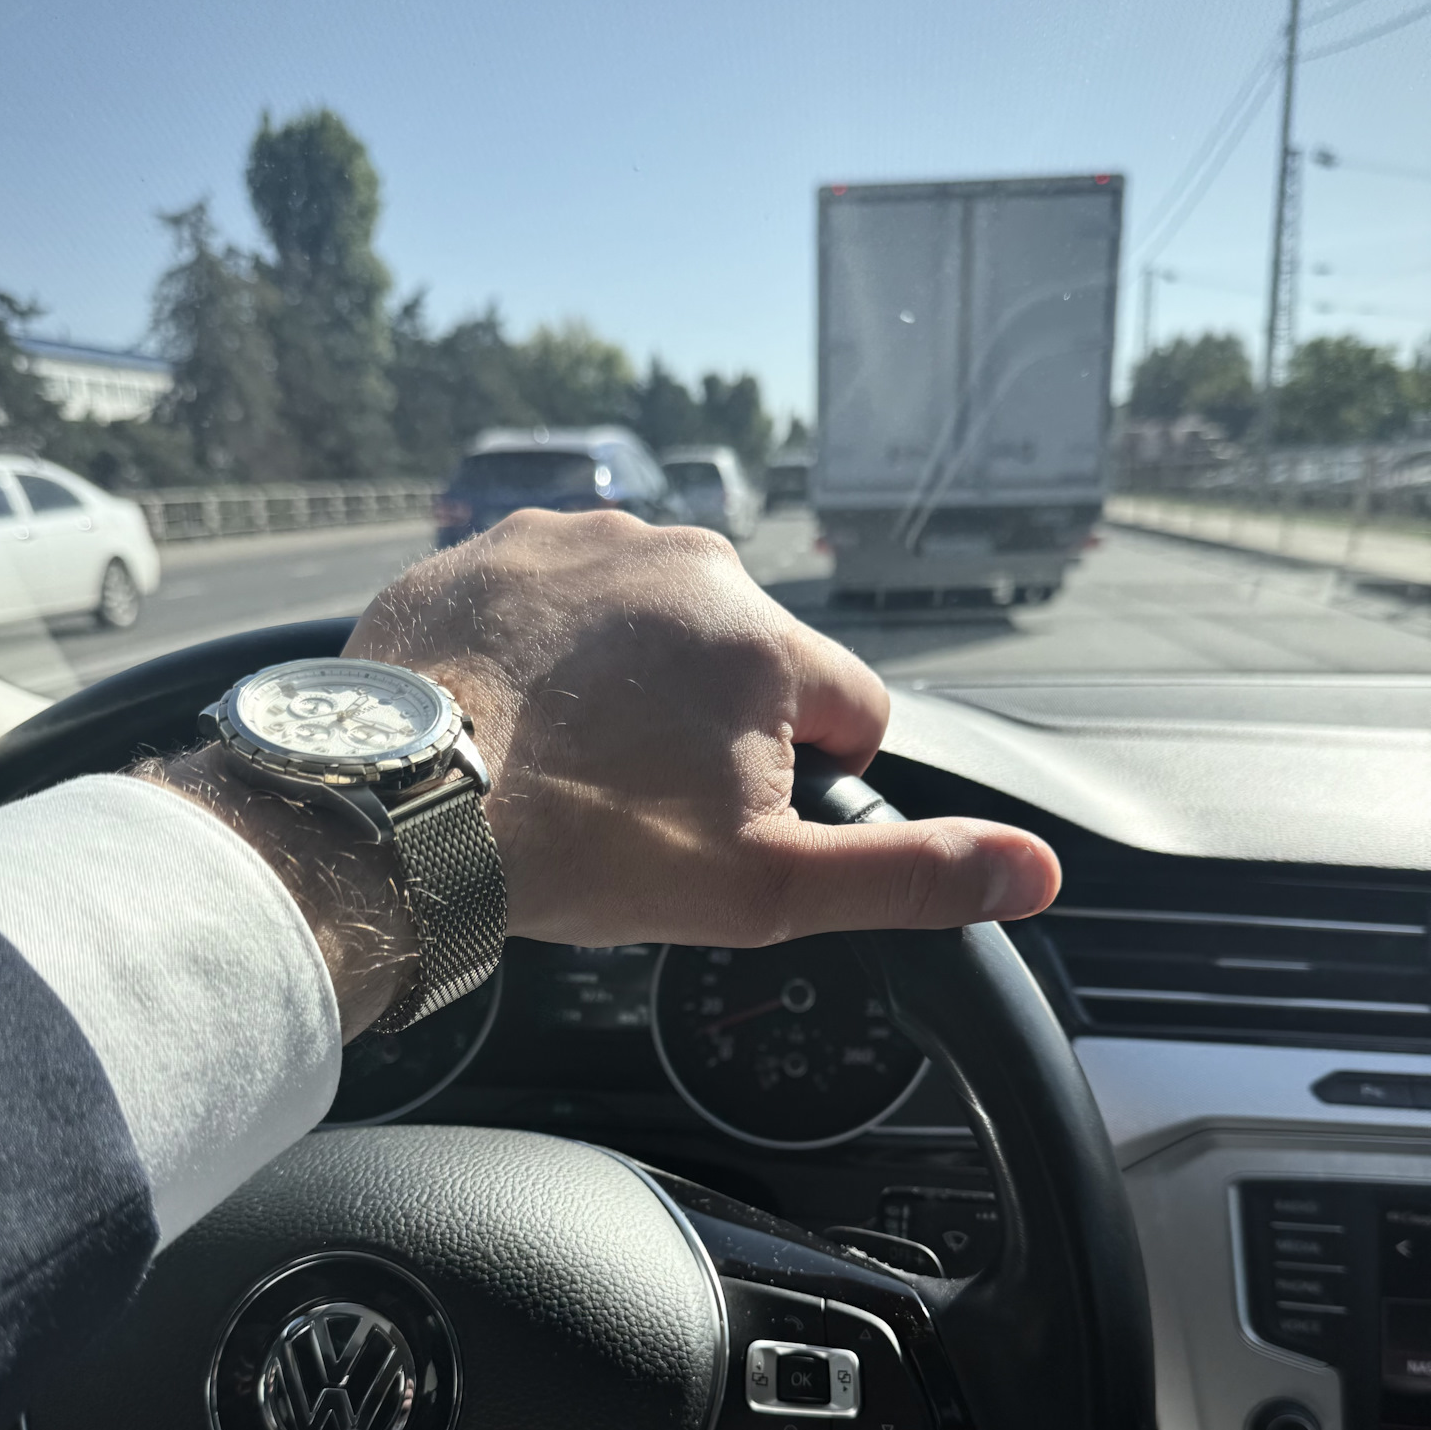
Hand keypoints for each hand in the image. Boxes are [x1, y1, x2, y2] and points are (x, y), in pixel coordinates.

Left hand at [346, 509, 1059, 949]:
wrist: (395, 809)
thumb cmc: (582, 849)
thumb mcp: (764, 889)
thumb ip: (908, 875)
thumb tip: (1035, 873)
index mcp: (762, 636)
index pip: (851, 707)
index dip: (813, 778)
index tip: (735, 818)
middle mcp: (681, 558)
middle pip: (748, 659)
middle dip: (718, 726)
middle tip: (642, 801)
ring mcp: (577, 540)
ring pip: (653, 624)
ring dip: (636, 681)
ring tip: (572, 757)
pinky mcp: (491, 545)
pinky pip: (561, 599)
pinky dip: (554, 649)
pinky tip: (516, 711)